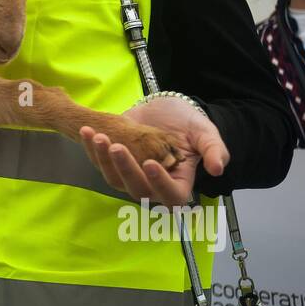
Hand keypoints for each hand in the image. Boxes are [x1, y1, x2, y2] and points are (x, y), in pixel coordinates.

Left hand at [80, 96, 228, 206]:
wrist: (166, 110)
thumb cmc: (189, 125)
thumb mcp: (207, 134)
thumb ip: (214, 151)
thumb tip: (217, 169)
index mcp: (178, 183)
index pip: (171, 195)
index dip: (160, 184)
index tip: (151, 163)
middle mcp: (152, 186)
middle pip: (137, 190)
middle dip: (125, 169)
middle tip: (117, 146)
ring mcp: (131, 176)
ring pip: (114, 179)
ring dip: (104, 160)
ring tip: (99, 137)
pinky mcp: (114, 164)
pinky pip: (100, 162)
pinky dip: (91, 148)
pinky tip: (88, 133)